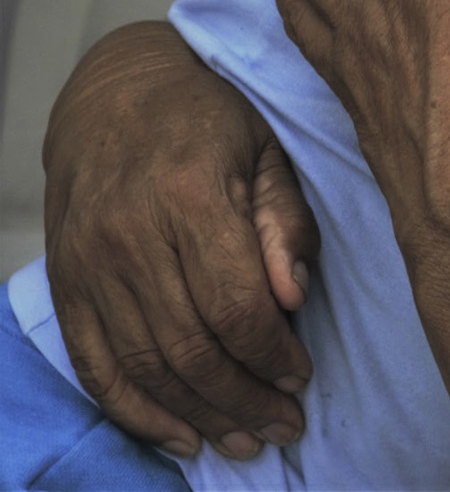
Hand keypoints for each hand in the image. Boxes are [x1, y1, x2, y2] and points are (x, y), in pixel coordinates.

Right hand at [42, 23, 316, 460]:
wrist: (115, 90)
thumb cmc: (209, 118)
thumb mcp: (268, 151)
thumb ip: (285, 224)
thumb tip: (294, 299)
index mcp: (189, 197)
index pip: (234, 304)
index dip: (271, 354)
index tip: (303, 378)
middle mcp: (130, 237)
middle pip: (189, 347)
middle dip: (242, 398)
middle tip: (284, 427)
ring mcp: (89, 265)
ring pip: (144, 366)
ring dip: (198, 415)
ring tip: (244, 440)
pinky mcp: (66, 284)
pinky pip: (95, 364)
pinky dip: (136, 410)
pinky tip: (178, 436)